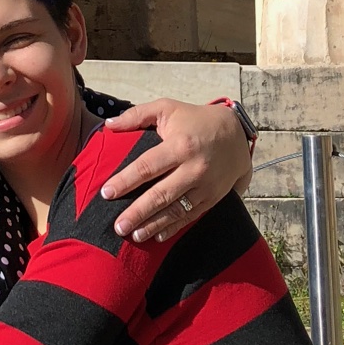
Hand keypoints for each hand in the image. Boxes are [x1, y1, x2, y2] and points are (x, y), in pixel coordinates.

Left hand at [97, 96, 251, 242]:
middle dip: (138, 212)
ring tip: (134, 235)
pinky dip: (173, 228)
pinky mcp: (212, 198)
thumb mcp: (168, 108)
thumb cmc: (195, 119)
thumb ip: (137, 115)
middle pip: (161, 194)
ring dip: (154, 225)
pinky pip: (191, 217)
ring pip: (176, 210)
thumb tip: (109, 124)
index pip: (147, 166)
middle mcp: (194, 168)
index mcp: (180, 145)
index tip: (106, 193)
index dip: (126, 180)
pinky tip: (157, 237)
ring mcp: (205, 186)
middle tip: (118, 226)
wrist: (237, 134)